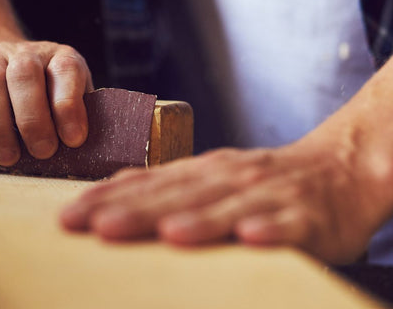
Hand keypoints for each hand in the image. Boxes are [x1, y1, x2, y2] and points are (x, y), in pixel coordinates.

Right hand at [0, 38, 93, 165]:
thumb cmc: (38, 87)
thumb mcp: (64, 93)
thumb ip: (76, 111)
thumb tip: (86, 147)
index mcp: (59, 56)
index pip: (66, 71)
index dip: (69, 106)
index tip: (73, 139)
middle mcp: (25, 52)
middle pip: (26, 75)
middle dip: (34, 118)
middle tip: (42, 152)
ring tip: (8, 158)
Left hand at [60, 130, 392, 263]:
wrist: (334, 167)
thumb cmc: (263, 179)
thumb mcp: (212, 176)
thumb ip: (170, 186)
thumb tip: (114, 194)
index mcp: (204, 170)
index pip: (148, 182)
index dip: (108, 197)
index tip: (69, 215)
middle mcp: (229, 177)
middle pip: (178, 195)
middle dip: (134, 210)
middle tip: (92, 225)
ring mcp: (266, 194)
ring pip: (226, 207)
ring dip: (197, 219)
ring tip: (167, 233)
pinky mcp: (304, 216)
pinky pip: (285, 225)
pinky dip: (267, 229)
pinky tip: (250, 237)